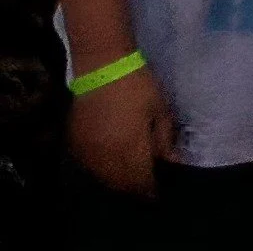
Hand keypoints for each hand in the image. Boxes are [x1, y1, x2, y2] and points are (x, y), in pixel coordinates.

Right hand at [68, 61, 174, 196]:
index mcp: (130, 150)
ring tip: (131, 176)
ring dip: (118, 181)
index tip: (159, 191)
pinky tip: (111, 165)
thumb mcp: (159, 110)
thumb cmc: (137, 86)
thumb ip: (164, 139)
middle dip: (135, 187)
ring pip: (103, 177)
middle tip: (147, 185)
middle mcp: (105, 157)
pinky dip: (102, 170)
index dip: (151, 190)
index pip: (141, 181)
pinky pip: (89, 165)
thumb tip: (172, 161)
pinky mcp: (74, 142)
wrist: (102, 68)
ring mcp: (87, 151)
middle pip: (121, 184)